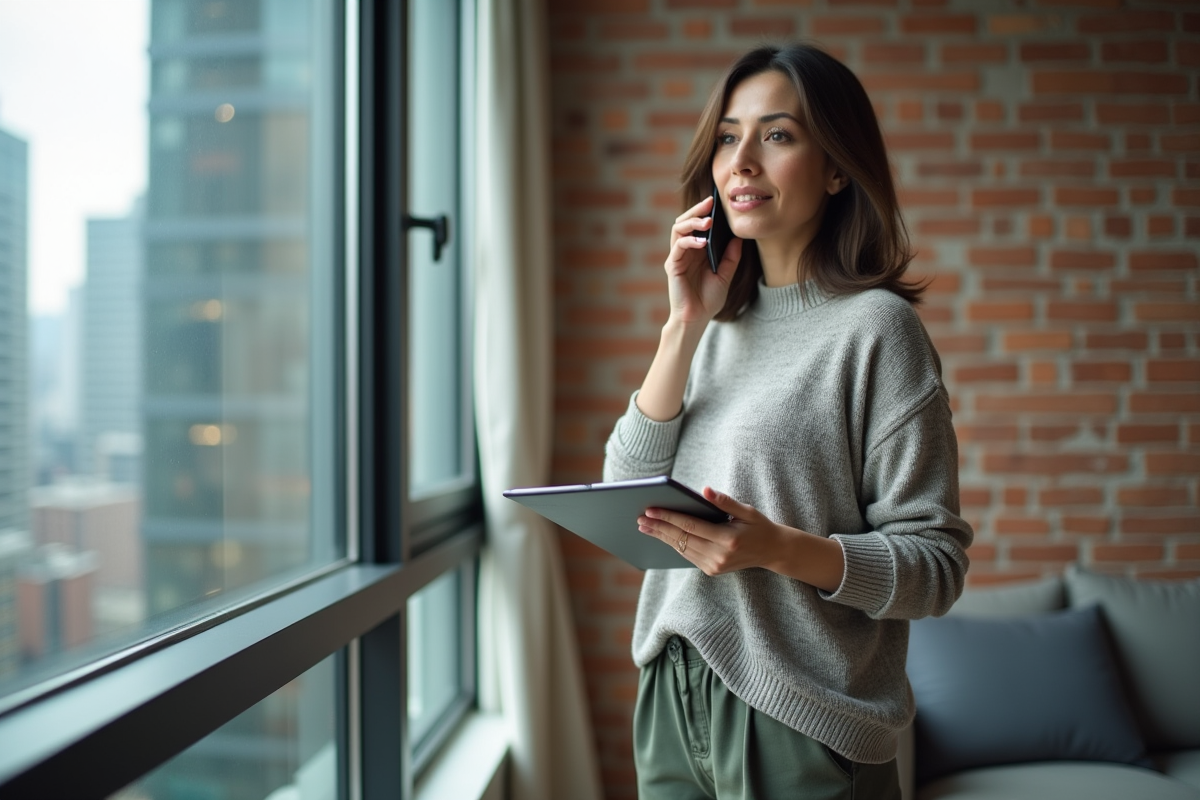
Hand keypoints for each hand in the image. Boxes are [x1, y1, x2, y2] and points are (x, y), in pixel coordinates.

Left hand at [638, 487, 786, 576]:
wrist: (773, 551)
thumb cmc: (759, 526)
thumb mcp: (747, 511)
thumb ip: (725, 502)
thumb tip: (705, 490)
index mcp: (728, 539)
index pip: (691, 526)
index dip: (668, 517)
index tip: (650, 510)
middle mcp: (719, 556)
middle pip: (682, 539)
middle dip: (659, 528)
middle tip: (640, 519)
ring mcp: (715, 566)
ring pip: (682, 549)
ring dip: (662, 537)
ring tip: (645, 527)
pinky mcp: (712, 570)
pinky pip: (688, 556)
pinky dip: (674, 544)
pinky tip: (662, 535)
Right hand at [665, 195, 742, 327]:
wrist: (696, 319)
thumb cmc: (708, 299)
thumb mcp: (725, 275)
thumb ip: (731, 257)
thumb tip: (739, 237)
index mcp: (697, 250)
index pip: (698, 224)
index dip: (706, 212)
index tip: (718, 201)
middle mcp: (685, 250)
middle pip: (685, 221)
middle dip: (697, 209)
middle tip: (710, 202)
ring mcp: (677, 257)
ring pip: (678, 229)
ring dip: (692, 221)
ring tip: (708, 220)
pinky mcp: (672, 265)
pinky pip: (678, 246)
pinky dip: (690, 240)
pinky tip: (703, 242)